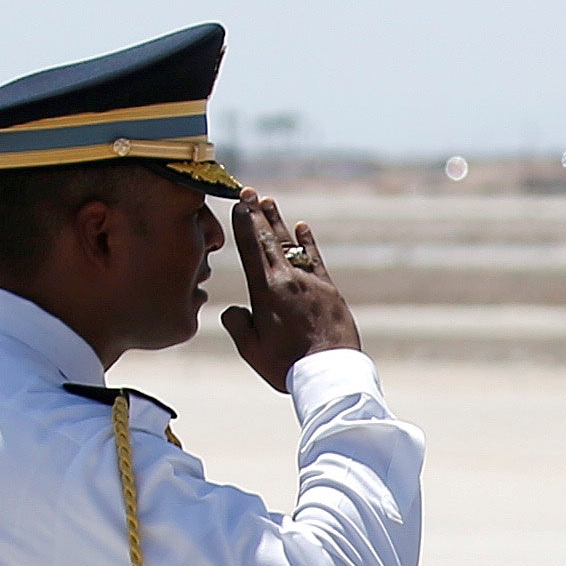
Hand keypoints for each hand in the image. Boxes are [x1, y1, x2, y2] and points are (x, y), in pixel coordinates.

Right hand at [224, 194, 359, 376]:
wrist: (330, 373)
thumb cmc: (287, 366)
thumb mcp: (251, 350)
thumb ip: (237, 325)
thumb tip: (235, 310)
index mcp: (265, 292)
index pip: (250, 250)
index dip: (243, 225)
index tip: (238, 204)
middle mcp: (287, 280)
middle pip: (268, 240)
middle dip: (257, 214)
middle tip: (248, 192)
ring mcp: (310, 283)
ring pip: (291, 245)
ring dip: (278, 222)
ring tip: (268, 202)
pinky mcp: (329, 291)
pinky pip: (315, 259)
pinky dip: (307, 242)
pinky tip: (301, 227)